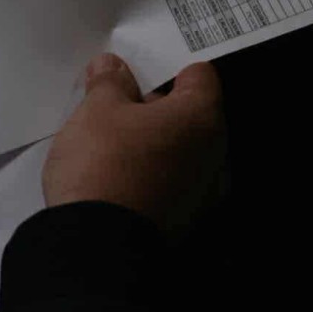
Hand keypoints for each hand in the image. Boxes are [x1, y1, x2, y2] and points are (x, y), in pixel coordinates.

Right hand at [42, 53, 224, 232]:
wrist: (97, 246)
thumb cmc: (105, 163)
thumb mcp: (97, 109)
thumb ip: (109, 83)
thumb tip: (113, 68)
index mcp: (202, 119)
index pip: (198, 74)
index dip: (166, 65)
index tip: (136, 68)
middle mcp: (215, 156)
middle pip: (189, 114)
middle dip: (154, 105)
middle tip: (115, 102)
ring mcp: (202, 194)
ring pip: (179, 151)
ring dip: (151, 141)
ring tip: (108, 139)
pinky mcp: (183, 221)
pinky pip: (169, 181)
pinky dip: (148, 171)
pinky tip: (115, 172)